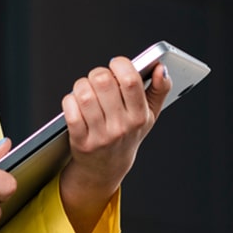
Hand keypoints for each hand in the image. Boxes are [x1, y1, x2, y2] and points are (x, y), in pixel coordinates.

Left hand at [59, 56, 171, 232]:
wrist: (107, 167)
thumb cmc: (128, 134)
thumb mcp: (149, 115)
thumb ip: (160, 89)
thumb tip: (162, 69)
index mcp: (140, 117)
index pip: (130, 81)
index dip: (120, 64)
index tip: (116, 64)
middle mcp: (121, 127)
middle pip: (103, 82)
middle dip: (98, 73)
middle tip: (99, 79)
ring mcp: (100, 136)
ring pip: (84, 94)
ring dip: (81, 86)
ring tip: (86, 90)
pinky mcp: (81, 141)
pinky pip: (70, 110)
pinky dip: (70, 101)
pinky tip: (76, 103)